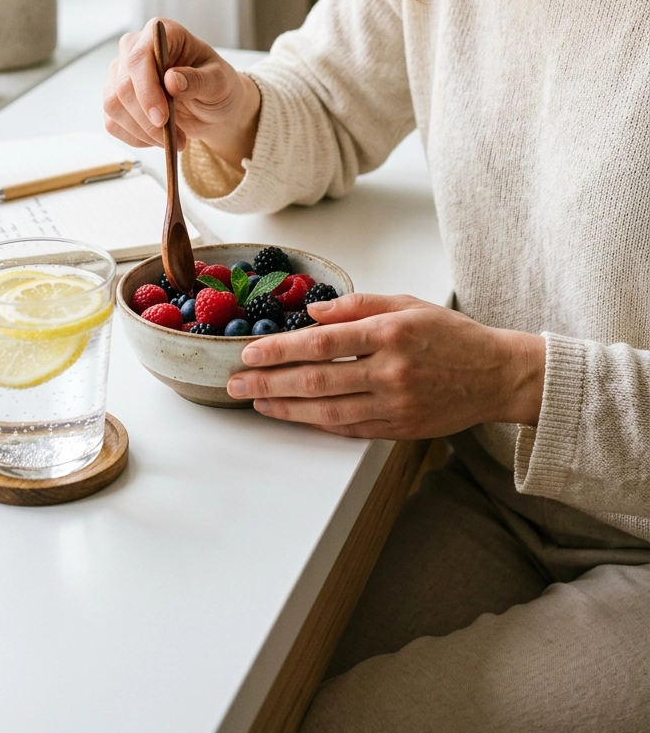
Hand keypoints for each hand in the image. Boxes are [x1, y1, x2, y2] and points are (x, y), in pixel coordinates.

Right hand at [103, 18, 260, 163]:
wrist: (213, 108)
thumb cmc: (218, 87)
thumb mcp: (220, 83)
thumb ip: (198, 80)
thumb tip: (172, 80)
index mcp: (162, 34)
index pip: (139, 58)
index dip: (146, 89)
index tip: (161, 118)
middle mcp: (135, 49)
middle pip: (122, 86)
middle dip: (147, 119)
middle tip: (176, 138)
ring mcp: (120, 74)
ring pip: (113, 106)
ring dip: (143, 131)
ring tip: (173, 139)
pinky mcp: (116, 99)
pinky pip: (113, 123)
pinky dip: (137, 138)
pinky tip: (158, 138)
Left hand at [227, 294, 545, 438]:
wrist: (495, 376)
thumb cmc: (450, 335)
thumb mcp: (406, 304)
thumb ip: (357, 305)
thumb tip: (313, 312)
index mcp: (389, 333)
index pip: (322, 342)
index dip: (280, 349)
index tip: (250, 351)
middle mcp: (390, 371)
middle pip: (315, 380)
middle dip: (268, 381)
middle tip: (235, 382)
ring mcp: (393, 405)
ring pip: (326, 410)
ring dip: (284, 406)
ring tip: (254, 400)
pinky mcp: (397, 428)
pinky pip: (347, 428)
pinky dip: (314, 423)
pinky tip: (292, 415)